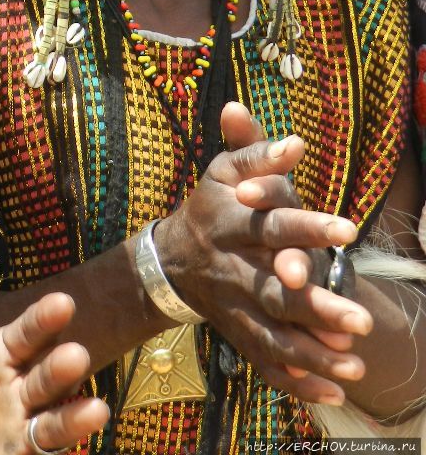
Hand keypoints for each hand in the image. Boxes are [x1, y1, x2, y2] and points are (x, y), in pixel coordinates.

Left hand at [0, 243, 108, 454]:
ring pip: (53, 415)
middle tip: (74, 354)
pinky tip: (84, 430)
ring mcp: (18, 422)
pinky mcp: (15, 453)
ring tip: (95, 410)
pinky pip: (44, 448)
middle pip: (47, 373)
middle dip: (63, 365)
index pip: (28, 331)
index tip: (61, 304)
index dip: (44, 319)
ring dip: (74, 414)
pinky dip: (66, 440)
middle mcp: (16, 385)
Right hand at [157, 103, 370, 404]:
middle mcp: (231, 270)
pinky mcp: (237, 334)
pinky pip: (263, 362)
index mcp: (230, 226)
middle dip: (317, 308)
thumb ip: (255, 152)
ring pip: (271, 336)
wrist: (168, 258)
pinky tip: (330, 390)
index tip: (349, 230)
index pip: (272, 226)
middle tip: (362, 321)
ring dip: (312, 353)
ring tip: (354, 364)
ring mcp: (233, 307)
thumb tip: (295, 141)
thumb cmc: (212, 207)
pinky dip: (294, 381)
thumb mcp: (224, 172)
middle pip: (274, 292)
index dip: (307, 228)